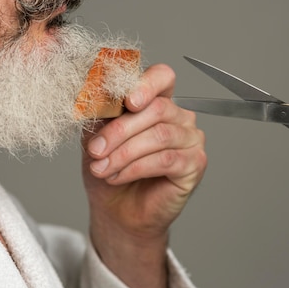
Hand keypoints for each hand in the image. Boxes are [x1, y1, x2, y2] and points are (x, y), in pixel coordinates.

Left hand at [81, 63, 205, 287]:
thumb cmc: (108, 170)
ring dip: (124, 153)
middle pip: (157, 109)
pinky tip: (118, 177)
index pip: (163, 77)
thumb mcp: (95, 136)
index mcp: (157, 101)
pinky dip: (136, 168)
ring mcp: (190, 140)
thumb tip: (94, 90)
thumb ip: (99, 111)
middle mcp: (179, 117)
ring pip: (159, 135)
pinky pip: (166, 159)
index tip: (127, 101)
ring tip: (102, 169)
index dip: (146, 84)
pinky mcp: (194, 164)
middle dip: (120, 130)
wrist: (115, 210)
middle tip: (95, 150)